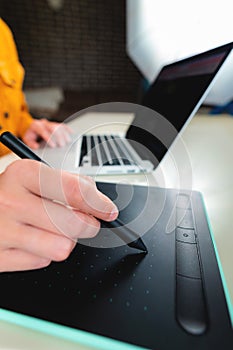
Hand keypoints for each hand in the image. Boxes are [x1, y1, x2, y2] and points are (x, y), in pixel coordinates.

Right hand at [0, 159, 117, 271]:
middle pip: (73, 223)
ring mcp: (2, 232)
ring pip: (62, 247)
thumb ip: (68, 183)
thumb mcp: (33, 176)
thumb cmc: (8, 193)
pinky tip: (34, 240)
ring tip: (55, 230)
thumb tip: (98, 200)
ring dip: (66, 241)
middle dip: (89, 226)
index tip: (108, 210)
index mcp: (23, 174)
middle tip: (87, 223)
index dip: (99, 203)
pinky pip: (42, 262)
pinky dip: (44, 253)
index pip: (74, 190)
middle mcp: (10, 201)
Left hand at [22, 118, 71, 148]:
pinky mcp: (54, 123)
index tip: (53, 145)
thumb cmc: (30, 133)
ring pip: (58, 126)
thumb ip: (31, 143)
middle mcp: (44, 123)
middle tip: (62, 145)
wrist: (29, 125)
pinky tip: (71, 132)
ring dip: (64, 133)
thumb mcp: (27, 139)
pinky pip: (62, 125)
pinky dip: (67, 129)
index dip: (49, 138)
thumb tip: (36, 146)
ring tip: (67, 141)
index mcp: (36, 126)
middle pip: (53, 128)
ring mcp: (49, 123)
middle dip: (59, 136)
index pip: (43, 131)